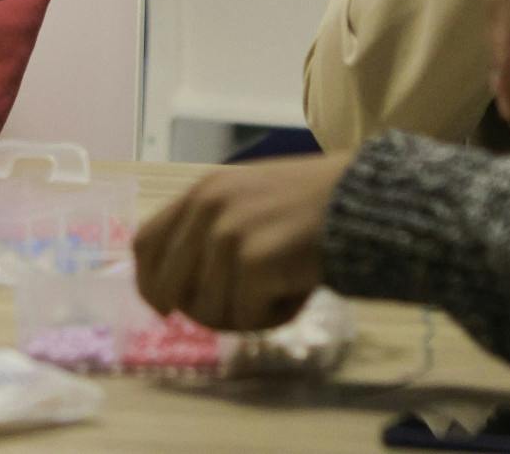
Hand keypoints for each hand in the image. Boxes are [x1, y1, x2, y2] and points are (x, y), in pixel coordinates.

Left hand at [133, 153, 353, 331]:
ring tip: (280, 291)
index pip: (145, 243)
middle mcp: (207, 208)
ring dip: (244, 315)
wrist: (363, 202)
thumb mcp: (248, 200)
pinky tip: (297, 293)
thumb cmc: (312, 205)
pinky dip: (272, 317)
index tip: (164, 309)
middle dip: (195, 314)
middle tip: (231, 317)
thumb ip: (211, 229)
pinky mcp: (254, 262)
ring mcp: (228, 234)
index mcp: (201, 192)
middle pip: (168, 286)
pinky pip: (246, 318)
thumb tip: (176, 287)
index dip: (148, 283)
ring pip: (209, 310)